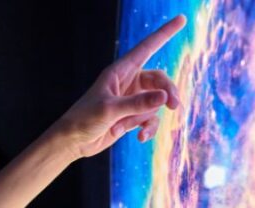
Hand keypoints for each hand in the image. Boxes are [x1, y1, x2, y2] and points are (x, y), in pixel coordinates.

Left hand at [53, 15, 186, 159]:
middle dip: (168, 92)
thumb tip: (164, 97)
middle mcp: (128, 82)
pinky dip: (147, 128)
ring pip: (156, 103)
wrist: (73, 141)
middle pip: (159, 80)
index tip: (181, 19)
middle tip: (174, 106)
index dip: (165, 33)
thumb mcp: (110, 109)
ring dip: (148, 117)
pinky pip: (149, 119)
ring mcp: (131, 99)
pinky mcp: (132, 116)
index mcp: (120, 71)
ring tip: (132, 127)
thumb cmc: (84, 119)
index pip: (147, 47)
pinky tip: (140, 137)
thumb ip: (137, 103)